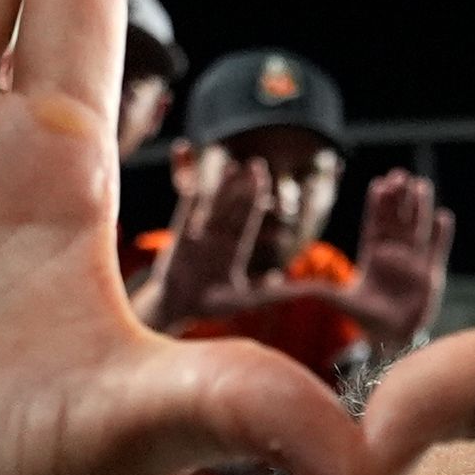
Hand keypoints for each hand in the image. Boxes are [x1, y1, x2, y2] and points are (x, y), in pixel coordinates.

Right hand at [136, 153, 279, 333]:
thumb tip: (296, 287)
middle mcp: (219, 238)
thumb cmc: (210, 306)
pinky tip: (194, 172)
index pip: (249, 220)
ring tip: (233, 168)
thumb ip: (272, 293)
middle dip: (245, 188)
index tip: (266, 182)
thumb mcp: (246, 299)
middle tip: (256, 165)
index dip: (257, 201)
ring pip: (215, 205)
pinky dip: (188, 187)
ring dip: (224, 187)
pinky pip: (186, 206)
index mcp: (235, 250)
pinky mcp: (181, 233)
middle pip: (235, 208)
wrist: (177, 310)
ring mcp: (200, 234)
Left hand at [281, 168, 452, 345]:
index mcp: (372, 256)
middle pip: (398, 219)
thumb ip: (310, 290)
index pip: (375, 224)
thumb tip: (274, 289)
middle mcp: (394, 255)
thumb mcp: (334, 300)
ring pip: (418, 228)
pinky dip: (441, 235)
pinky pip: (437, 250)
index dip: (378, 204)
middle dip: (399, 198)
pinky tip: (443, 216)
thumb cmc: (363, 320)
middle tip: (400, 175)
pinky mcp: (431, 275)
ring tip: (420, 185)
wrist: (390, 339)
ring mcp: (413, 263)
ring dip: (420, 207)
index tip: (380, 183)